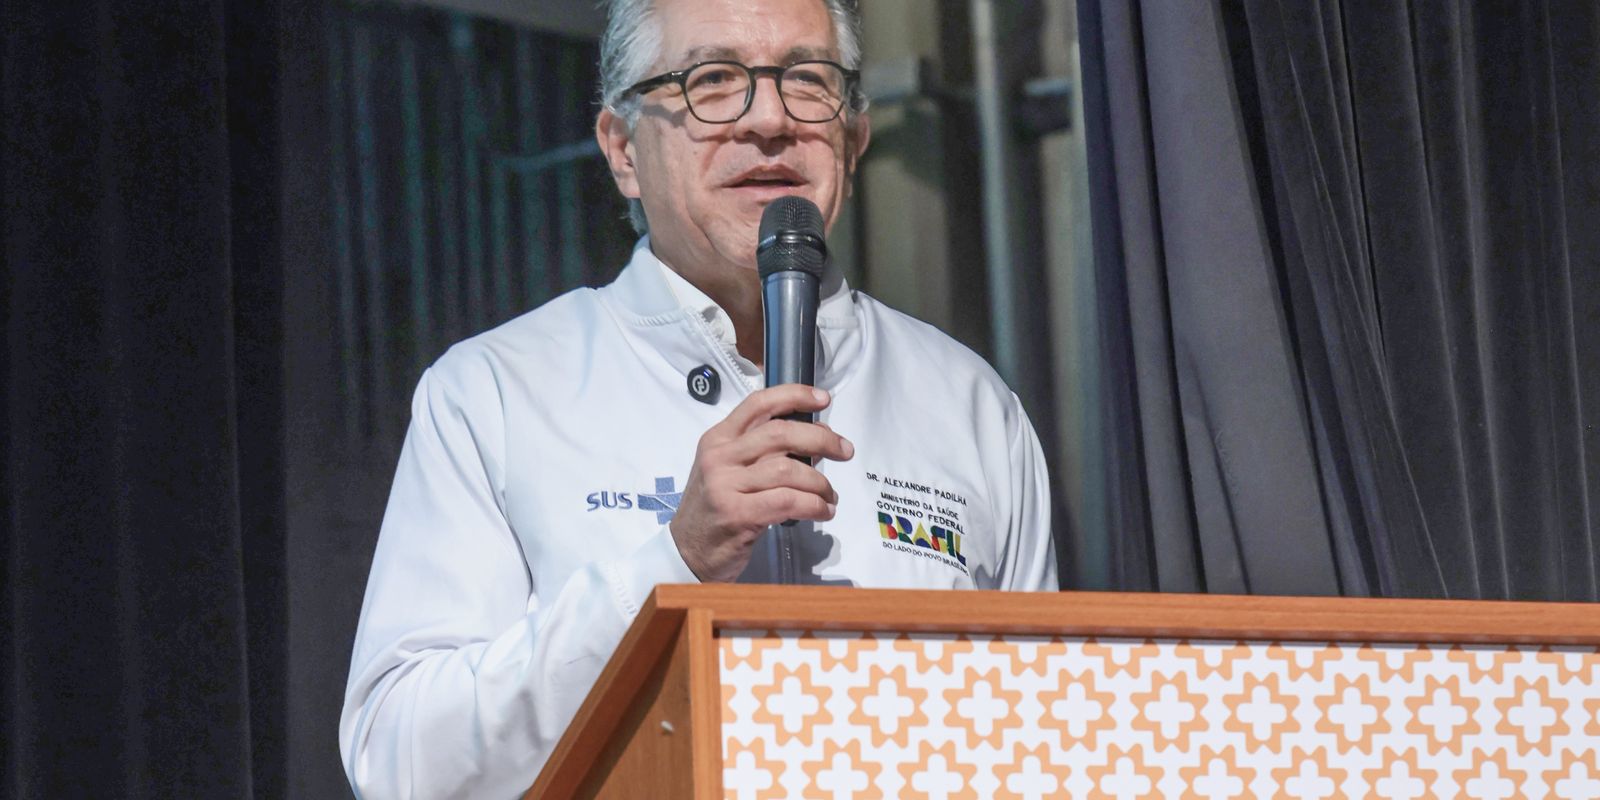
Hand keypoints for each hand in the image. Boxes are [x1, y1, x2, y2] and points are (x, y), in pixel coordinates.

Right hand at [670, 384, 854, 581]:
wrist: (686, 553)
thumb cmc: (714, 510)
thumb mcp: (726, 470)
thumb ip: (757, 452)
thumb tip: (810, 440)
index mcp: (718, 439)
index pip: (758, 404)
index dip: (794, 395)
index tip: (823, 400)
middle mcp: (720, 457)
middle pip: (780, 433)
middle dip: (821, 439)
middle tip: (845, 451)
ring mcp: (726, 485)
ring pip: (789, 470)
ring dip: (820, 483)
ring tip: (829, 496)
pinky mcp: (737, 514)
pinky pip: (788, 501)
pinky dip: (814, 505)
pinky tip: (822, 511)